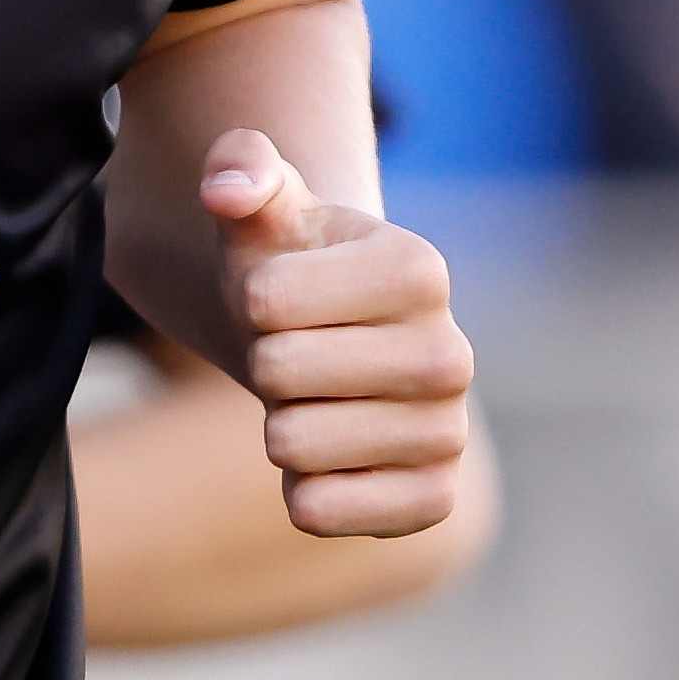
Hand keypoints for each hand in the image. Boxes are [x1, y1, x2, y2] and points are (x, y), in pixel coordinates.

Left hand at [199, 129, 470, 539]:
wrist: (337, 351)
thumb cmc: (293, 269)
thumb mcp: (266, 207)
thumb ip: (241, 168)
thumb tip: (226, 188)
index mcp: (420, 269)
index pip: (266, 298)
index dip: (249, 297)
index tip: (283, 294)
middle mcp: (453, 355)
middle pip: (277, 372)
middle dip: (261, 361)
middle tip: (295, 353)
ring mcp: (448, 435)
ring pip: (290, 444)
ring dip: (277, 425)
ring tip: (314, 401)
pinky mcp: (432, 502)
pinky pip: (318, 510)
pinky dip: (298, 490)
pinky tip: (327, 459)